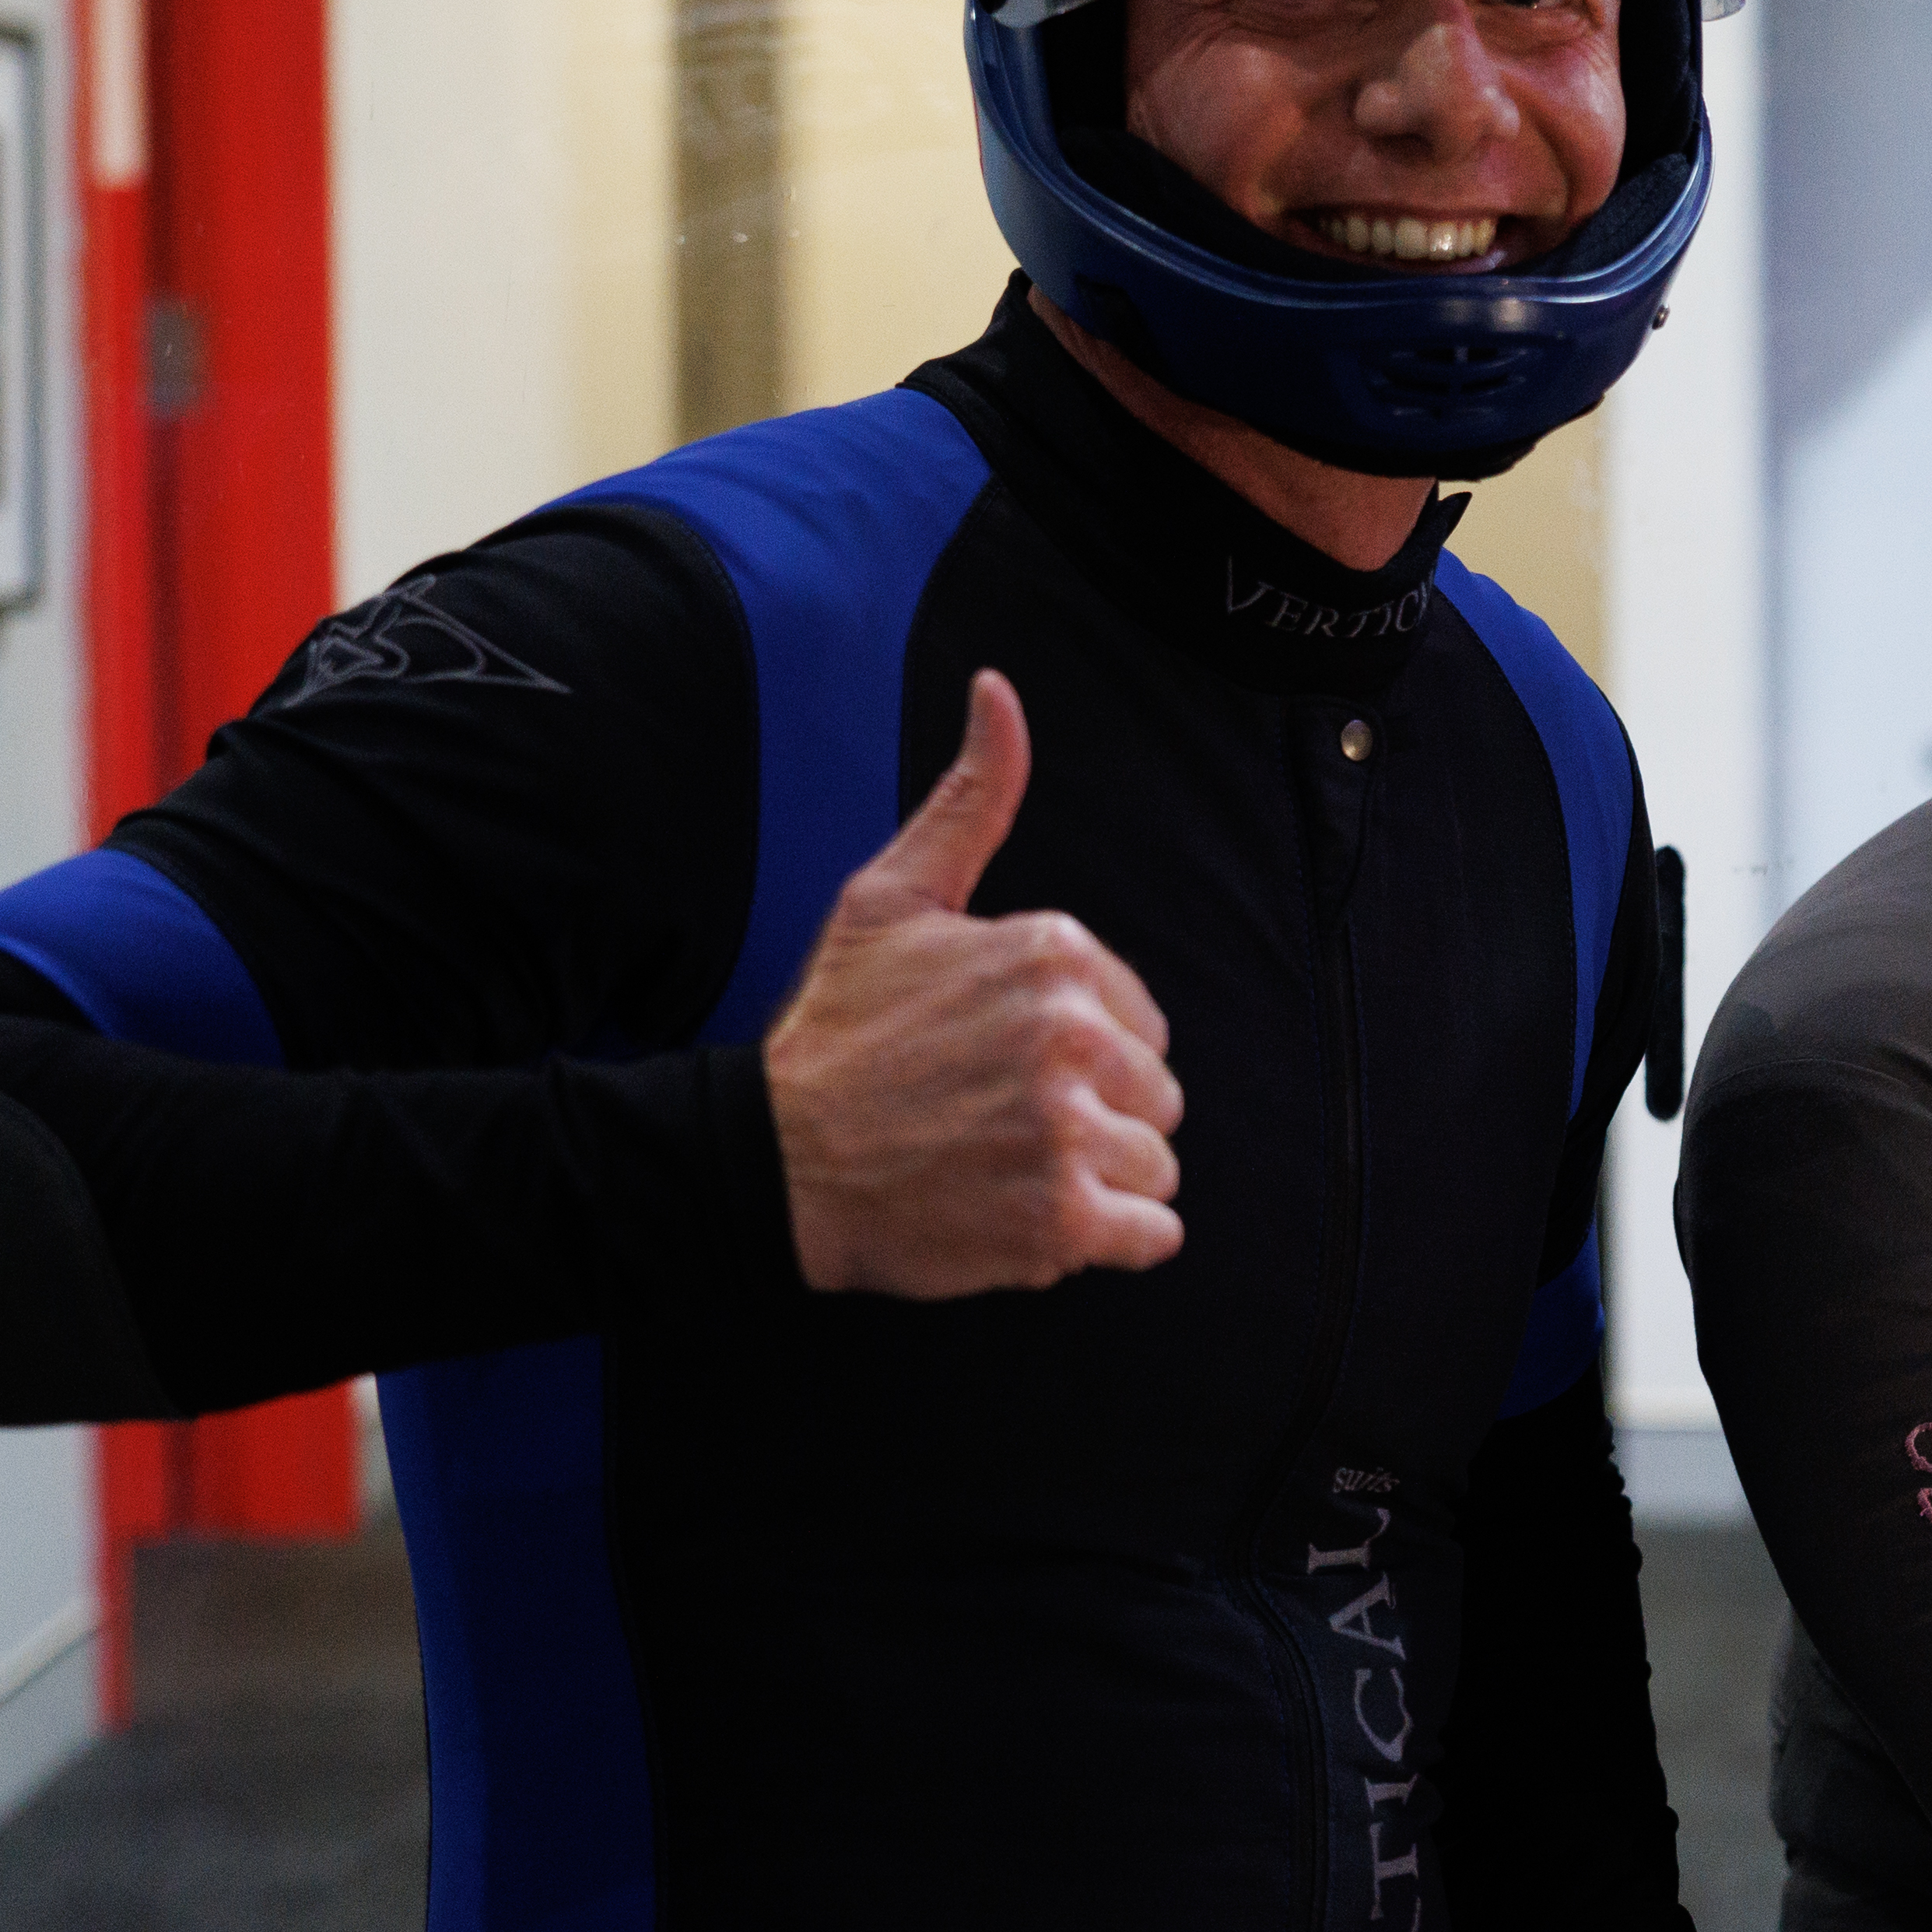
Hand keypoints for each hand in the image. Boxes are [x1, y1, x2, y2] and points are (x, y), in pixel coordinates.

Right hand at [763, 669, 1186, 1296]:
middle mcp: (1074, 1036)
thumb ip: (972, 798)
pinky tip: (1036, 1219)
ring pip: (1159, 1167)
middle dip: (1097, 1116)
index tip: (1003, 1063)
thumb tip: (999, 690)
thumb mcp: (895, 895)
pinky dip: (1108, 1241)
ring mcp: (1068, 1132)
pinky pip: (1153, 1236)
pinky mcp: (1061, 1222)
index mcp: (1054, 953)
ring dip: (1100, 1182)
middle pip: (1158, 1096)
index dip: (1084, 1053)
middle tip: (1000, 1122)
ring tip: (1010, 1169)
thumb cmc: (837, 1030)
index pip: (1143, 1023)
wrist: (772, 1158)